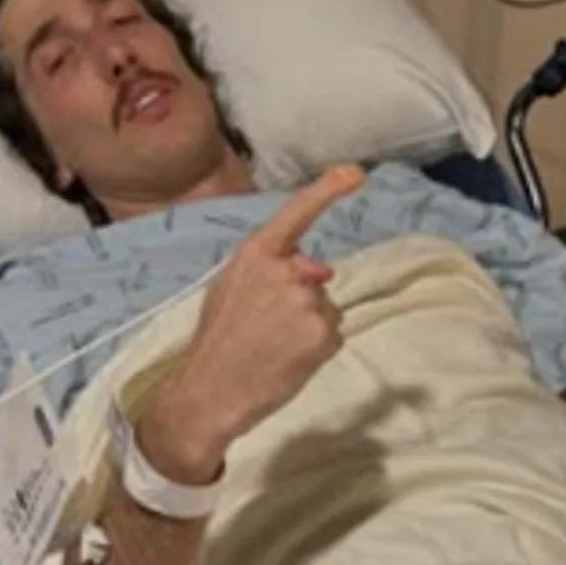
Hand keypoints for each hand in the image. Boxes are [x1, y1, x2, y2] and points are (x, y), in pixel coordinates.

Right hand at [139, 164, 365, 481]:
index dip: (329, 190)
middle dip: (299, 299)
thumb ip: (272, 269)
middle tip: (264, 329)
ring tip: (272, 346)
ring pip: (325, 308)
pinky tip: (287, 361)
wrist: (209, 392)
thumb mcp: (232, 288)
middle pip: (315, 277)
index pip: (297, 213)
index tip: (356, 172)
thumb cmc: (218, 340)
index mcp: (256, 254)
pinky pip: (332, 335)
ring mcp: (308, 302)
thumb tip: (321, 269)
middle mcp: (286, 271)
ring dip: (308, 326)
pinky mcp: (323, 334)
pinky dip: (316, 349)